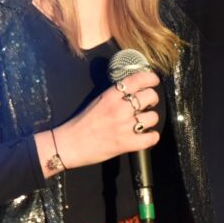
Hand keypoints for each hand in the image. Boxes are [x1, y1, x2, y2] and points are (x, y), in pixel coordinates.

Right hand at [36, 71, 160, 176]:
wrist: (69, 144)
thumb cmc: (80, 123)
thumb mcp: (97, 101)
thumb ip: (114, 96)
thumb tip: (132, 93)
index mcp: (111, 96)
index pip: (137, 80)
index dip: (150, 78)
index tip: (154, 81)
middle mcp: (120, 108)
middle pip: (150, 96)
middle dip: (152, 99)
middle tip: (147, 104)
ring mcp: (125, 126)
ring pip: (153, 117)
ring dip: (150, 119)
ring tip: (143, 122)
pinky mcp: (126, 143)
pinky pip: (151, 138)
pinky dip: (152, 137)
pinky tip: (146, 136)